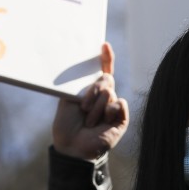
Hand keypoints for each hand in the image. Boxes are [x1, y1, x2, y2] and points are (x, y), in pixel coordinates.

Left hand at [52, 43, 128, 160]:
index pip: (103, 70)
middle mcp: (105, 97)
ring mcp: (113, 107)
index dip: (105, 57)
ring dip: (95, 108)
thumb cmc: (67, 123)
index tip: (103, 44)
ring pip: (110, 92)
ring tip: (88, 121)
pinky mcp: (121, 119)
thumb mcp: (68, 99)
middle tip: (83, 107)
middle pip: (106, 79)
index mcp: (92, 90)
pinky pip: (120, 104)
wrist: (72, 145)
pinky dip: (109, 111)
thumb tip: (99, 76)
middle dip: (93, 91)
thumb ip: (81, 85)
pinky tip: (103, 122)